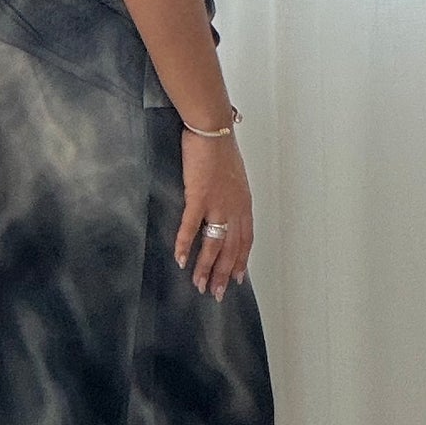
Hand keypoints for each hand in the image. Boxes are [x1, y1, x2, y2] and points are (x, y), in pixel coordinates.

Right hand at [175, 129, 251, 299]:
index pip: (245, 240)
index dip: (241, 261)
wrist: (212, 131)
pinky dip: (185, 245)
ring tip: (198, 284)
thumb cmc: (220, 149)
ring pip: (213, 244)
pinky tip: (180, 259)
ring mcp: (217, 204)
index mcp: (243, 204)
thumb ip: (230, 195)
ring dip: (205, 267)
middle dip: (223, 273)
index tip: (236, 279)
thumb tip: (223, 207)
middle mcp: (234, 208)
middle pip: (231, 248)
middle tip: (215, 293)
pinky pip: (191, 227)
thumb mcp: (234, 176)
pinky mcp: (199, 197)